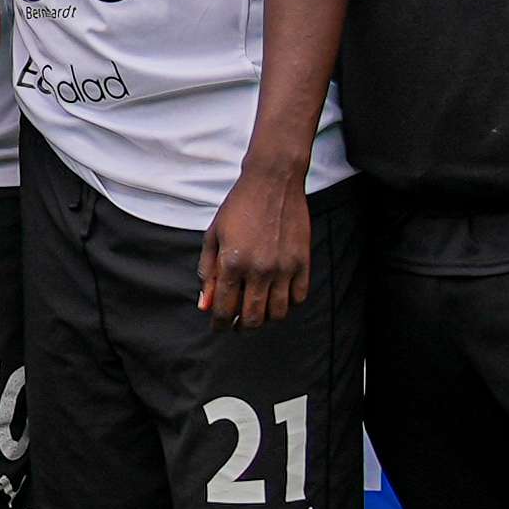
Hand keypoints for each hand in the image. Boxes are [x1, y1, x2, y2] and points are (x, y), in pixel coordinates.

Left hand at [198, 152, 314, 326]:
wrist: (272, 181)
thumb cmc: (238, 207)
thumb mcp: (213, 235)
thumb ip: (207, 271)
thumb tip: (205, 304)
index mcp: (232, 263)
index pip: (224, 309)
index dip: (219, 324)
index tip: (218, 327)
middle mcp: (259, 269)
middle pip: (252, 318)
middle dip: (241, 327)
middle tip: (237, 325)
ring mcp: (283, 267)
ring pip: (277, 313)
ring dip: (265, 319)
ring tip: (258, 313)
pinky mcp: (302, 262)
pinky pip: (298, 297)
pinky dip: (288, 304)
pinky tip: (278, 298)